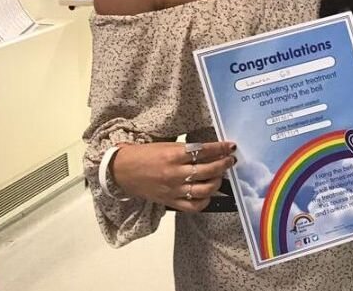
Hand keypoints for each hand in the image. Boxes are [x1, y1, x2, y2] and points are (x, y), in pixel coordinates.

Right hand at [111, 141, 236, 212]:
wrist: (122, 171)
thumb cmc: (144, 155)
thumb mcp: (166, 145)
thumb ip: (187, 150)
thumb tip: (211, 150)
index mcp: (173, 155)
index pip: (203, 151)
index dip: (220, 148)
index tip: (230, 146)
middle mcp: (174, 173)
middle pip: (208, 170)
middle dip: (224, 164)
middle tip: (230, 160)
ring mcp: (173, 190)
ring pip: (204, 189)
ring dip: (217, 182)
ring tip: (220, 175)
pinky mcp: (170, 201)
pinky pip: (193, 206)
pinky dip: (205, 201)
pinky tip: (208, 193)